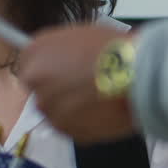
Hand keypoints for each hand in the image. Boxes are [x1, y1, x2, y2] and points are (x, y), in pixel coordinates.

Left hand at [20, 25, 136, 142]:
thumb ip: (62, 52)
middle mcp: (35, 81)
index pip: (29, 63)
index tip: (63, 71)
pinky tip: (104, 111)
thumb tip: (62, 62)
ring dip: (72, 108)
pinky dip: (85, 123)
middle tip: (84, 85)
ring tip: (99, 98)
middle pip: (40, 89)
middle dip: (58, 89)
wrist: (137, 75)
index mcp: (35, 52)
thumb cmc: (115, 48)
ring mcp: (49, 109)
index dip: (49, 68)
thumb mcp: (80, 36)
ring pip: (56, 111)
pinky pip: (72, 127)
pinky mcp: (66, 131)